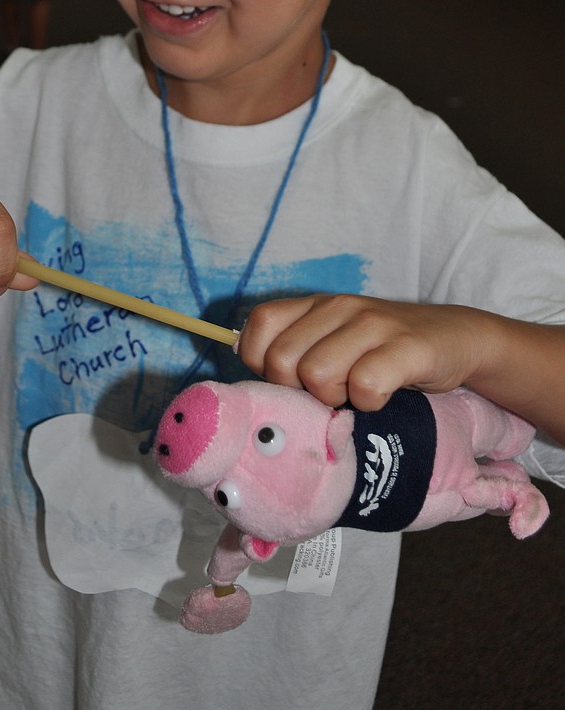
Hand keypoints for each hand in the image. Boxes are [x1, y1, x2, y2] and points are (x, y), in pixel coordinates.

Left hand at [236, 294, 487, 410]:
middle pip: (282, 362)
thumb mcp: (335, 342)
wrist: (457, 339)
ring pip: (316, 375)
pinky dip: (369, 404)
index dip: (264, 363)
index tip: (293, 381)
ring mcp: (373, 324)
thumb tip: (253, 388)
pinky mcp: (407, 348)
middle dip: (300, 391)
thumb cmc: (384, 351)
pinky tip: (382, 397)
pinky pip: (364, 387)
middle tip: (332, 392)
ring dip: (335, 398)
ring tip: (357, 392)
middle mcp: (338, 307)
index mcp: (314, 305)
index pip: (258, 327)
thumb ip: (295, 352)